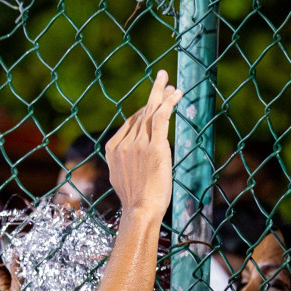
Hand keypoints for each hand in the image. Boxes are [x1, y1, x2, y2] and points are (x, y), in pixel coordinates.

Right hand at [105, 70, 184, 219]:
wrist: (140, 210)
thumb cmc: (135, 200)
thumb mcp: (122, 178)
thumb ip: (124, 163)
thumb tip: (129, 161)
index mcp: (113, 149)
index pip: (130, 123)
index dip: (144, 110)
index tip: (154, 103)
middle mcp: (124, 143)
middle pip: (141, 113)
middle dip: (154, 96)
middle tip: (163, 80)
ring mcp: (138, 144)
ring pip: (151, 112)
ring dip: (163, 94)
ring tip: (171, 83)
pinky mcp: (154, 147)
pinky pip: (161, 117)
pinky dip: (169, 102)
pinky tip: (177, 93)